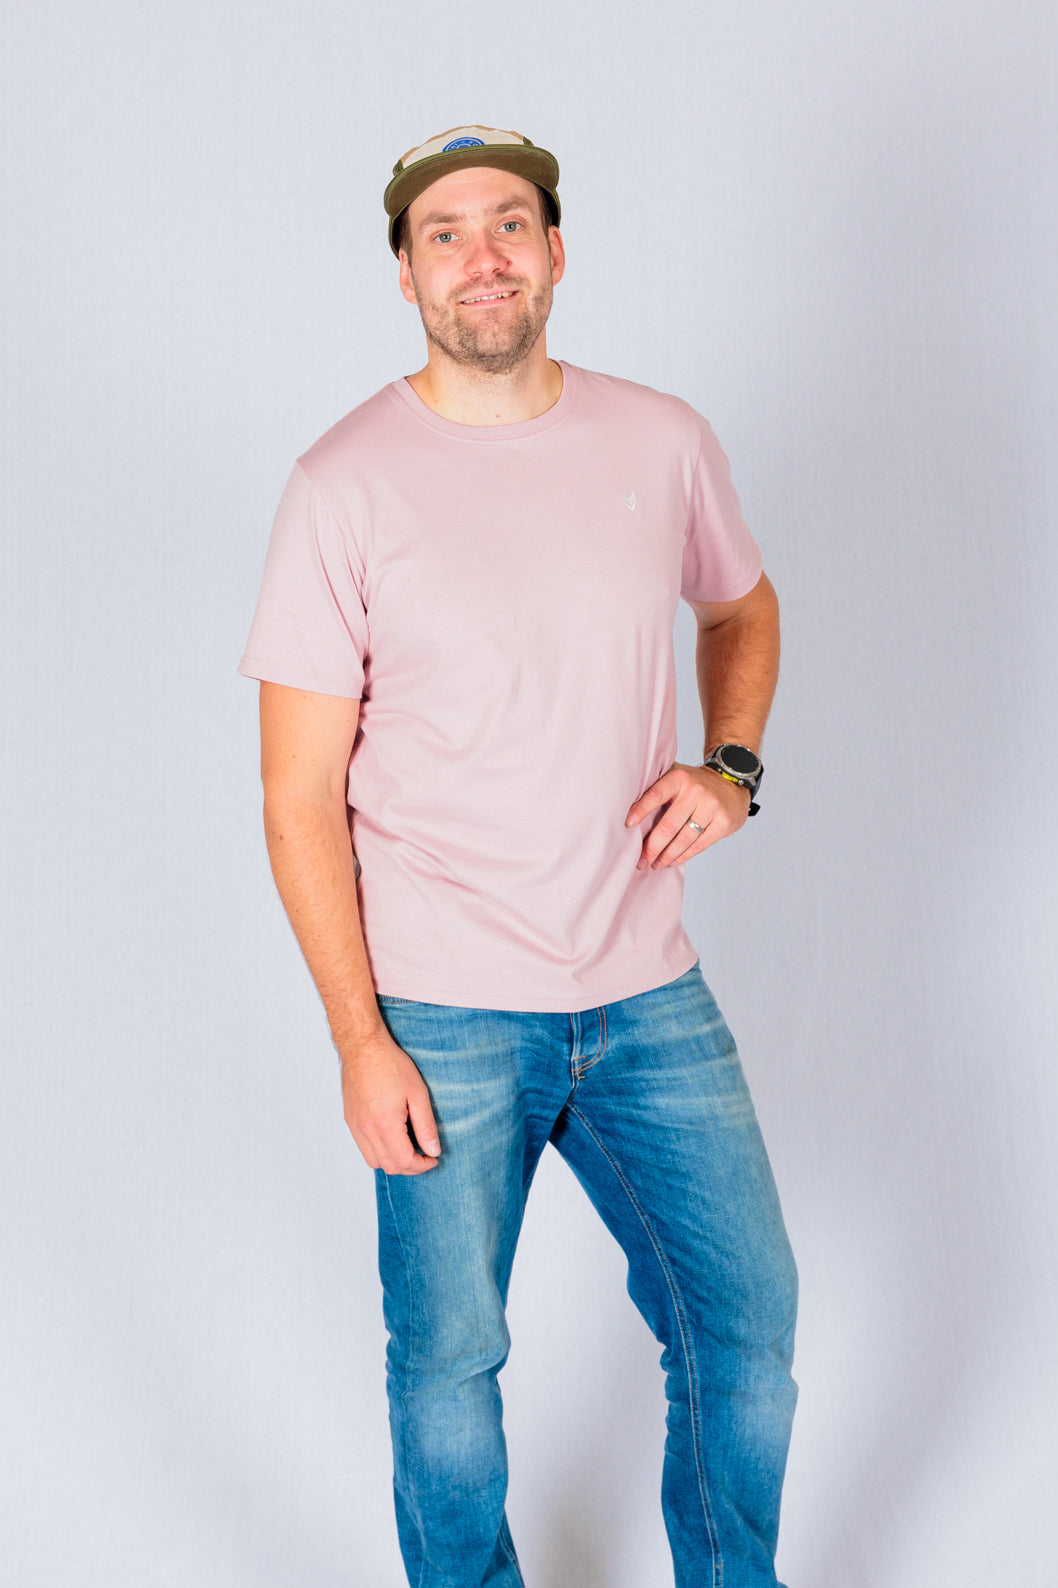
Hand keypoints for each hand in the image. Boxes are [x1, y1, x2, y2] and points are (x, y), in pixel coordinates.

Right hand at [340, 1026, 440, 1174]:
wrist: (363, 1046)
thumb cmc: (390, 1064)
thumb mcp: (418, 1093)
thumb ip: (426, 1125)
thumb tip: (433, 1150)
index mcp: (385, 1124)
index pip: (404, 1161)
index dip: (422, 1165)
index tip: (433, 1158)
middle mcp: (366, 1130)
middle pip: (389, 1166)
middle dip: (410, 1167)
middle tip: (425, 1155)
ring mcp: (355, 1126)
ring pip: (374, 1161)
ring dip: (393, 1161)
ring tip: (409, 1148)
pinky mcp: (350, 1120)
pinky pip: (363, 1147)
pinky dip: (379, 1151)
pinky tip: (392, 1138)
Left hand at [625, 762, 751, 869]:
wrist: (731, 781)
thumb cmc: (694, 784)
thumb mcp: (677, 776)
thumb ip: (657, 787)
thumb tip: (627, 811)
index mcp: (679, 778)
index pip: (656, 795)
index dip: (640, 810)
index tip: (627, 825)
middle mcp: (696, 791)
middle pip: (668, 825)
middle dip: (652, 847)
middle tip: (640, 861)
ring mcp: (712, 806)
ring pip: (684, 838)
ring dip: (666, 856)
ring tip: (655, 865)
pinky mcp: (724, 822)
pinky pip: (699, 844)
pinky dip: (683, 855)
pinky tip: (672, 861)